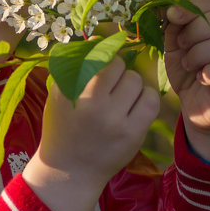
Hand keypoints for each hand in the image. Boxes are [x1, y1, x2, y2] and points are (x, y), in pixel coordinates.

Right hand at [23, 57, 159, 210]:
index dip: (104, 56)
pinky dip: (146, 98)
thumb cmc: (63, 127)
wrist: (69, 171)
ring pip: (137, 81)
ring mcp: (114, 121)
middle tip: (110, 86)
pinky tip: (135, 106)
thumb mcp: (58, 95)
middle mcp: (91, 104)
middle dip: (117, 71)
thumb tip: (99, 39)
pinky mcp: (133, 134)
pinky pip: (151, 100)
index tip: (102, 65)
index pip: (98, 55)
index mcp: (69, 91)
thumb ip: (75, 67)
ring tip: (121, 98)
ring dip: (131, 85)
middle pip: (120, 66)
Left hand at [163, 0, 209, 160]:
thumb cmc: (188, 71)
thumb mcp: (175, 45)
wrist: (196, 106)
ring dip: (198, 54)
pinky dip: (209, 73)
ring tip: (189, 64)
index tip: (171, 17)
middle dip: (194, 31)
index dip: (191, 7)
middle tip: (181, 46)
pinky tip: (202, 78)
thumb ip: (174, 26)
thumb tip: (170, 9)